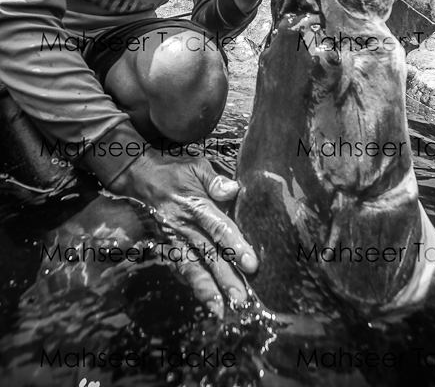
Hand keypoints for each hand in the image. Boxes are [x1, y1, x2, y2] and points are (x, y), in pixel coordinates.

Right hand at [112, 151, 257, 317]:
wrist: (140, 178)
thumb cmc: (174, 171)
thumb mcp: (195, 167)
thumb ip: (214, 180)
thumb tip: (234, 189)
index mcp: (195, 206)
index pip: (219, 228)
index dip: (235, 246)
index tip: (251, 264)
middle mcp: (185, 227)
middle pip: (208, 255)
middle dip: (225, 279)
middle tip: (241, 300)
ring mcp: (174, 240)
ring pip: (192, 267)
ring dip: (207, 290)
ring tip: (221, 311)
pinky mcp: (167, 247)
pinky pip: (179, 268)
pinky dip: (191, 285)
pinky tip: (204, 301)